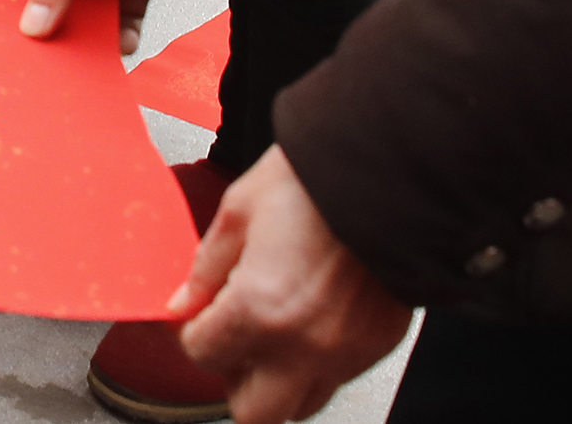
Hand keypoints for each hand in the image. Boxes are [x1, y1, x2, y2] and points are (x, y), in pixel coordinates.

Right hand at [8, 0, 197, 51]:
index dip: (16, 17)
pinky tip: (123, 43)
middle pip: (51, 14)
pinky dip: (124, 38)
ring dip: (88, 44)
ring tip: (88, 62)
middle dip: (53, 39)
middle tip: (53, 67)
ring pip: (87, 25)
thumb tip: (31, 25)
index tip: (16, 49)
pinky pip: (125, 24)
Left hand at [173, 148, 414, 422]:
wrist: (386, 171)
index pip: (203, 354)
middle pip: (253, 412)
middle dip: (233, 379)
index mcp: (259, 310)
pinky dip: (316, 362)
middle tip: (230, 342)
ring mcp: (344, 352)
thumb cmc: (315, 181)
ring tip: (272, 335)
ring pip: (301, 405)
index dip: (190, 332)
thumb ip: (207, 268)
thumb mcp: (239, 211)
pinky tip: (309, 321)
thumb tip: (185, 302)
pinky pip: (338, 377)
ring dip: (277, 381)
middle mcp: (303, 346)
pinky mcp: (376, 346)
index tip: (194, 316)